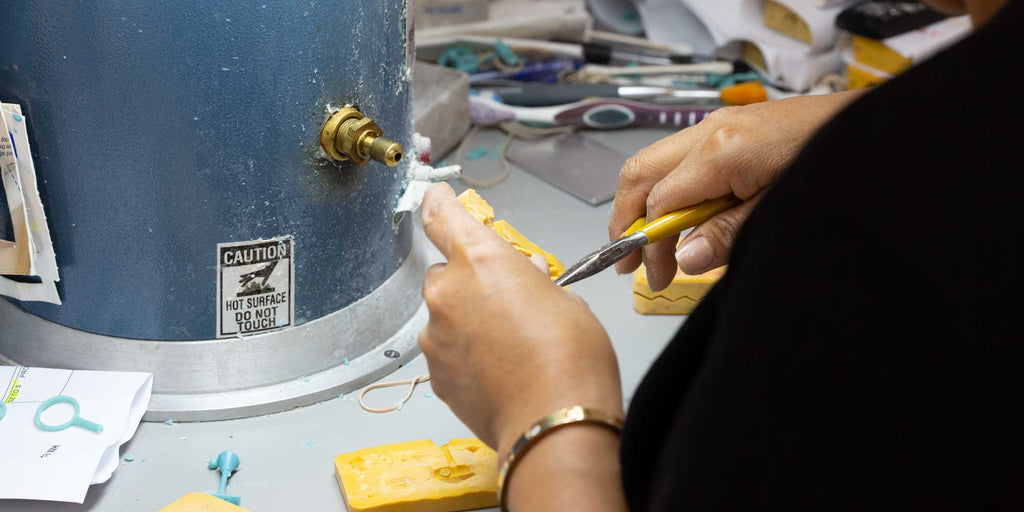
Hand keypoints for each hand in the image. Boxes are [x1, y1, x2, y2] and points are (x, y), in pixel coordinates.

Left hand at [419, 183, 622, 458]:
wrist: (555, 421)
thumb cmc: (570, 357)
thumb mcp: (564, 299)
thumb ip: (533, 280)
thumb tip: (526, 277)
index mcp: (480, 259)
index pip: (443, 217)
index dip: (439, 202)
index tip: (437, 195)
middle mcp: (447, 292)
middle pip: (447, 273)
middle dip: (472, 282)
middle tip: (509, 301)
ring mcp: (435, 336)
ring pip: (446, 316)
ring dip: (468, 321)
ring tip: (510, 347)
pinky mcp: (436, 374)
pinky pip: (446, 352)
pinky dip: (466, 355)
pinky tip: (499, 371)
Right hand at [610, 90, 863, 289]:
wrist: (879, 132)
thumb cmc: (836, 168)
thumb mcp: (779, 214)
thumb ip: (726, 236)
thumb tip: (683, 258)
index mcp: (720, 153)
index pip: (659, 203)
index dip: (649, 244)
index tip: (656, 276)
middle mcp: (711, 131)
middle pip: (640, 174)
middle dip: (626, 219)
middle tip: (627, 261)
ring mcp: (719, 124)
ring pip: (655, 161)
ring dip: (645, 202)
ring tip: (650, 242)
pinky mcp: (732, 127)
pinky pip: (681, 156)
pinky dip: (669, 187)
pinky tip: (684, 216)